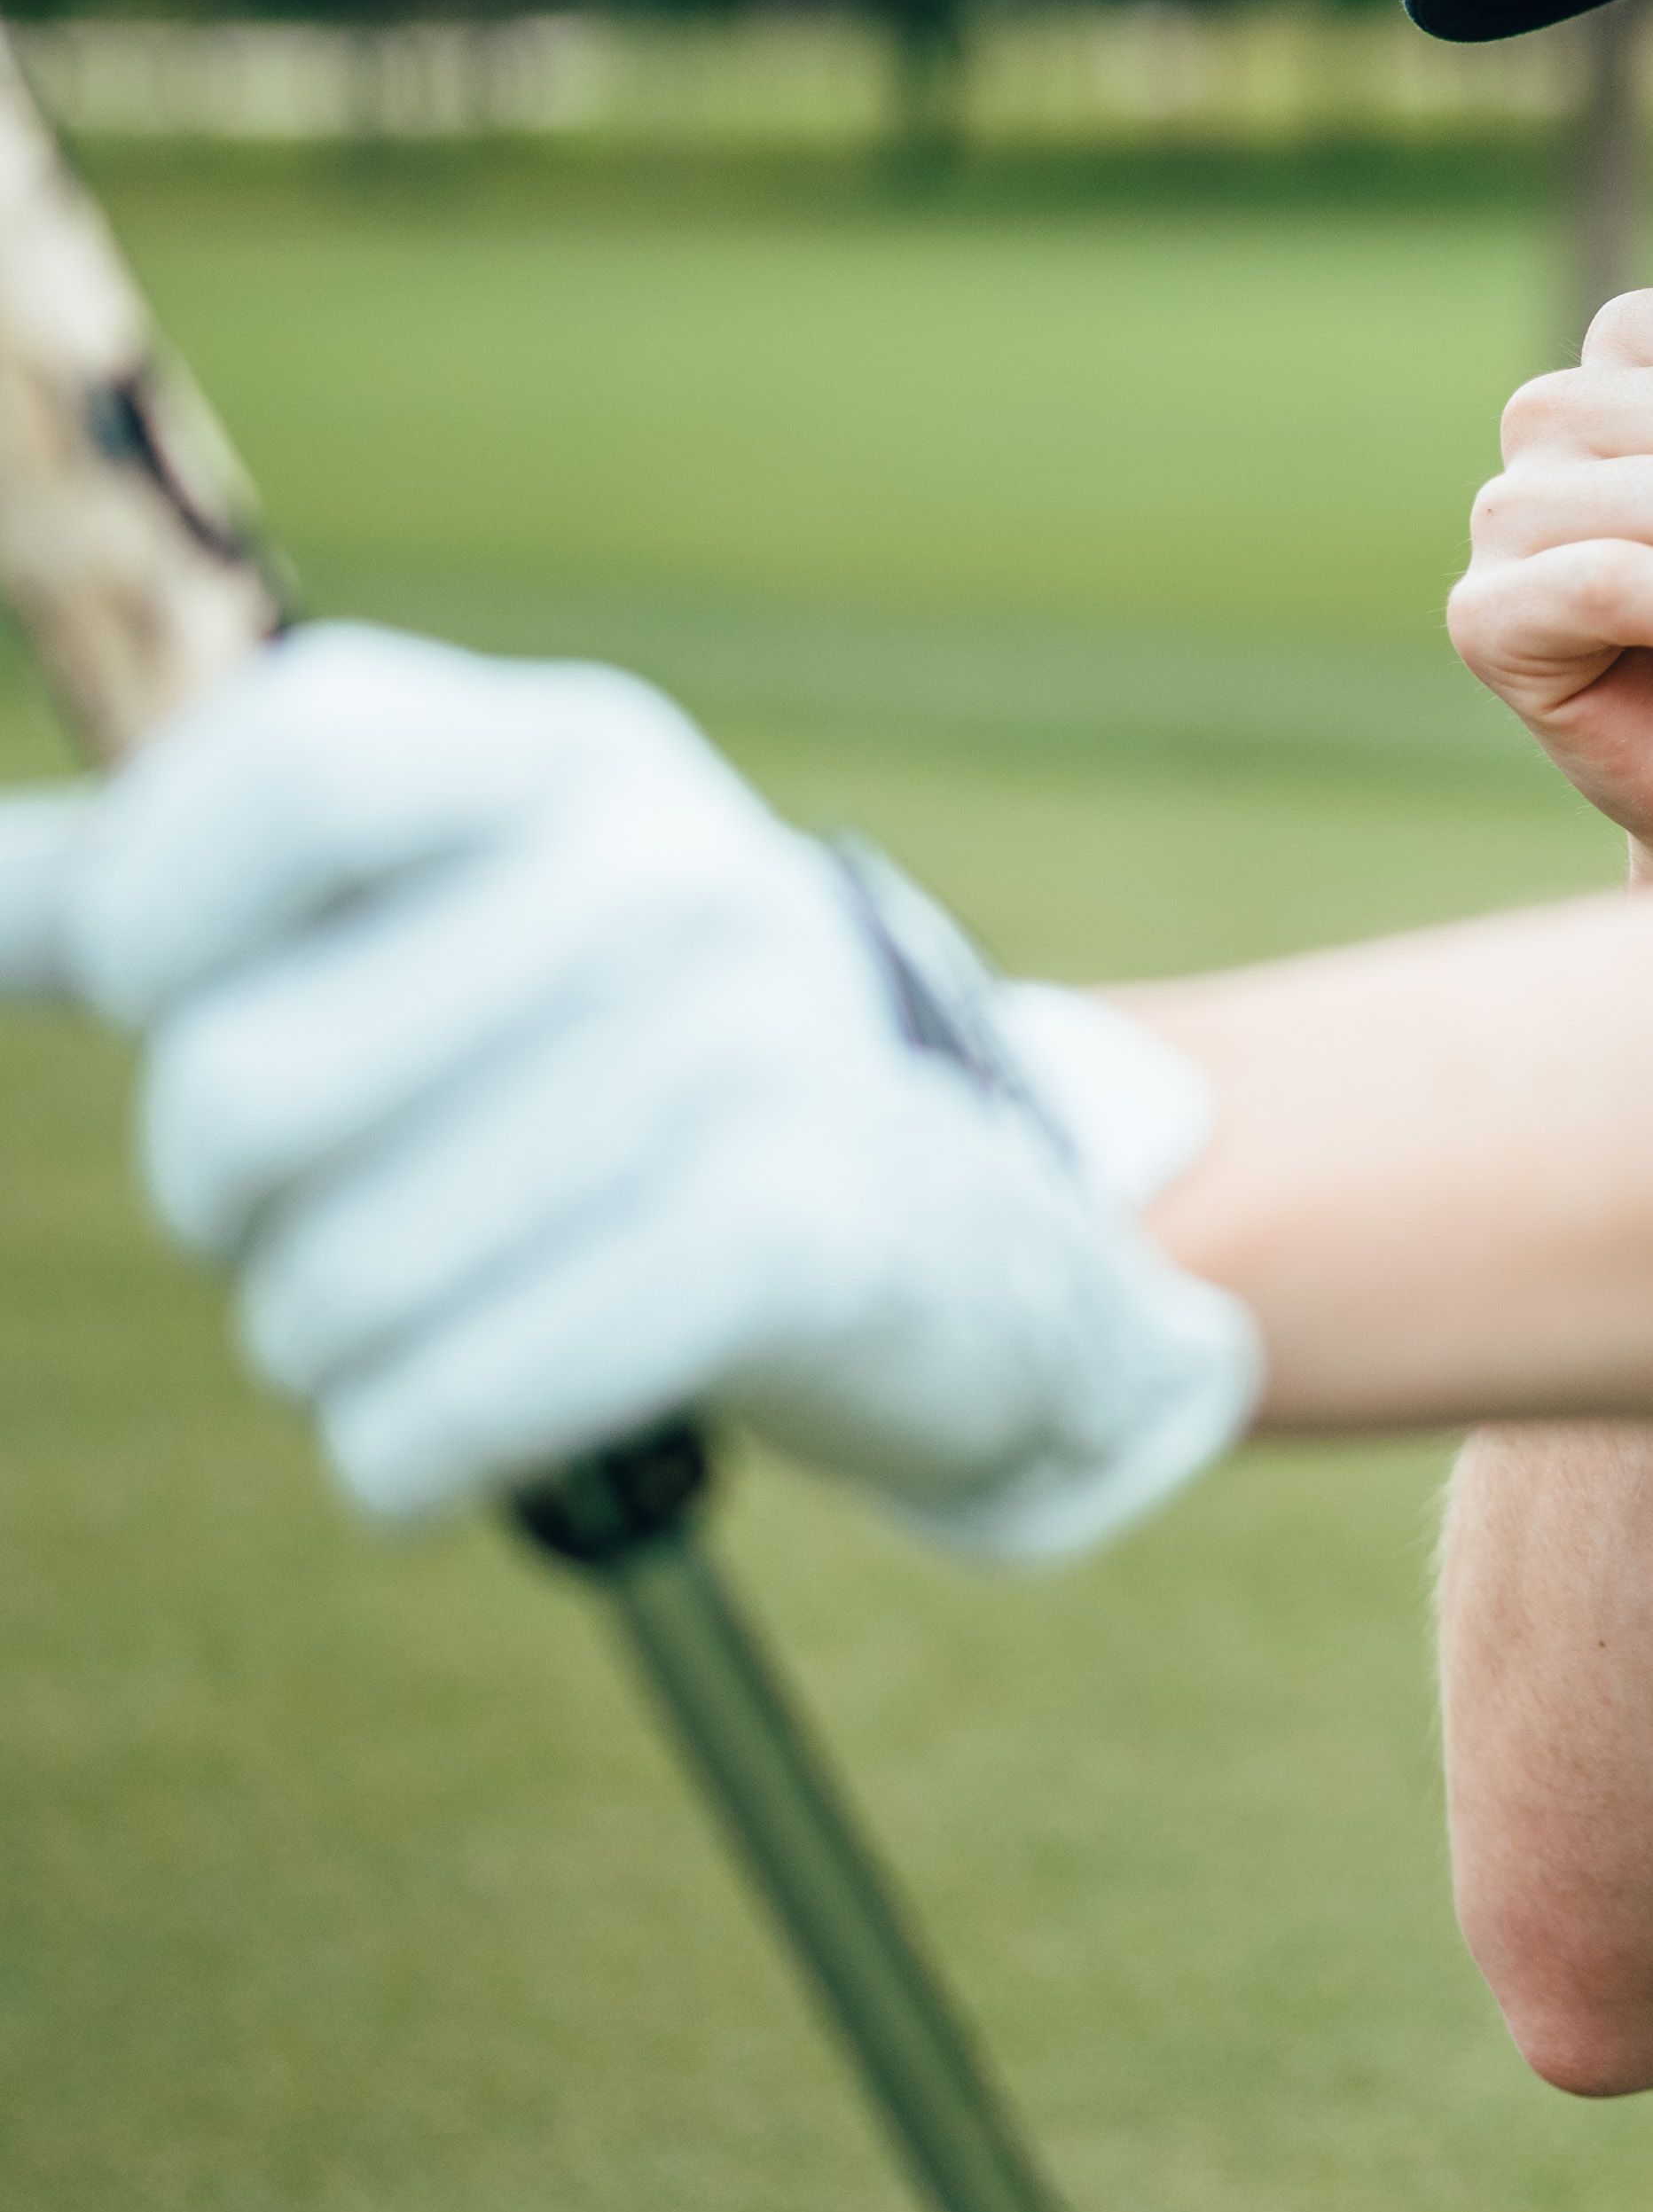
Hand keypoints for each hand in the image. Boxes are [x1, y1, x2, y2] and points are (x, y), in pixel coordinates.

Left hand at [0, 627, 1258, 1557]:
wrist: (943, 1236)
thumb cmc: (596, 1069)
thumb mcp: (420, 919)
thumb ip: (148, 900)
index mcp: (558, 754)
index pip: (297, 762)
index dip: (165, 919)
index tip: (178, 1005)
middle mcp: (668, 866)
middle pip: (247, 1080)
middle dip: (219, 1210)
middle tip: (313, 1219)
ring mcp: (745, 1046)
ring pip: (334, 1283)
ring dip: (322, 1358)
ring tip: (415, 1323)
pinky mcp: (789, 1235)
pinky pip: (451, 1402)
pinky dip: (400, 1457)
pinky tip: (443, 1435)